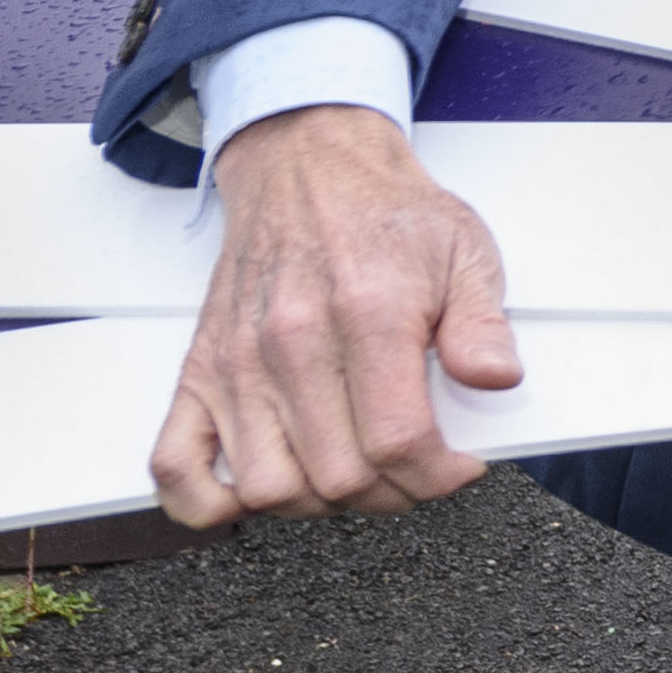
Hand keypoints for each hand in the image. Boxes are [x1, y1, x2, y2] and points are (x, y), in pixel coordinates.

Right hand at [153, 105, 520, 525]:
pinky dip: (211, 502)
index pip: (398, 441)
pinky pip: (176, 466)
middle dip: (394, 494)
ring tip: (356, 475)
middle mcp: (291, 345)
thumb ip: (484, 324)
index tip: (458, 468)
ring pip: (269, 488)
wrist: (308, 169)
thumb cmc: (386, 216)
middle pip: (338, 477)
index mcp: (367, 314)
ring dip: (320, 503)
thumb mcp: (466, 253)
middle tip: (416, 472)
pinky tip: (264, 488)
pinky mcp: (198, 374)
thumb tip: (496, 379)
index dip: (439, 476)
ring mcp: (236, 365)